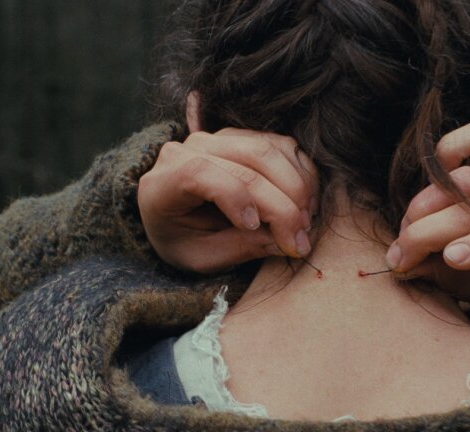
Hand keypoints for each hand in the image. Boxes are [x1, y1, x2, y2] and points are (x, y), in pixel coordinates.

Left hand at [138, 128, 317, 273]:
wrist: (176, 218)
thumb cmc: (185, 241)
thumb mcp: (202, 257)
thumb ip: (239, 249)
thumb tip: (286, 243)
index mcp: (164, 182)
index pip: (200, 173)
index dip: (235, 196)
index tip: (255, 228)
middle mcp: (189, 148)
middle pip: (248, 161)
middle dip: (282, 204)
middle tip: (300, 240)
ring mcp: (218, 138)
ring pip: (269, 150)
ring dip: (298, 187)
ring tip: (306, 222)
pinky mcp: (244, 137)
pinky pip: (282, 145)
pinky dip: (302, 173)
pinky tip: (306, 203)